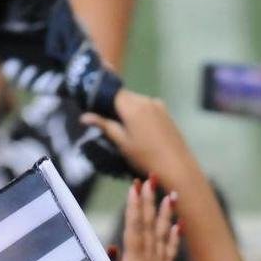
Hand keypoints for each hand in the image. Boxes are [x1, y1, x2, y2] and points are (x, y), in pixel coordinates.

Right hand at [81, 91, 196, 181]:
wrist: (176, 166)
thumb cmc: (145, 157)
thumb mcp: (121, 143)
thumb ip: (104, 126)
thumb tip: (83, 117)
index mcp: (133, 106)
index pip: (113, 93)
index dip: (103, 99)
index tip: (97, 110)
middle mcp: (146, 100)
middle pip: (125, 96)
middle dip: (116, 105)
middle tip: (110, 123)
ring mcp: (158, 105)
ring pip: (136, 101)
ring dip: (128, 109)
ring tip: (126, 129)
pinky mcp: (166, 112)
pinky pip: (147, 106)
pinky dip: (140, 113)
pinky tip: (141, 130)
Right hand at [118, 177, 178, 260]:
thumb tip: (112, 247)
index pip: (135, 231)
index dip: (135, 208)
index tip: (136, 187)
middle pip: (149, 229)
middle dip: (149, 203)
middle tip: (152, 178)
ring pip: (162, 238)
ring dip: (165, 215)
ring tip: (170, 194)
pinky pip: (170, 256)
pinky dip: (174, 240)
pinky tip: (179, 226)